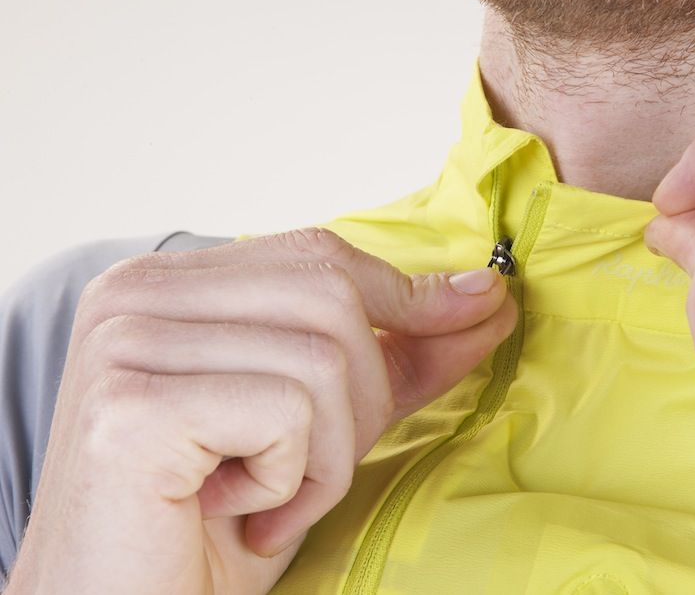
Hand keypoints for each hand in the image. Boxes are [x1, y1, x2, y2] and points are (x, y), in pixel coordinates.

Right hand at [6, 228, 515, 593]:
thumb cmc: (218, 522)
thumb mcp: (321, 426)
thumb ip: (396, 357)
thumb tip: (484, 299)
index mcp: (169, 283)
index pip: (319, 256)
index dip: (408, 294)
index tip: (482, 312)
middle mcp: (134, 295)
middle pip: (331, 297)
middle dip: (362, 400)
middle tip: (309, 475)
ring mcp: (124, 345)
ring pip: (320, 360)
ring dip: (325, 457)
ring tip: (266, 501)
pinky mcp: (130, 407)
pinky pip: (286, 413)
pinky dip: (289, 481)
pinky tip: (235, 511)